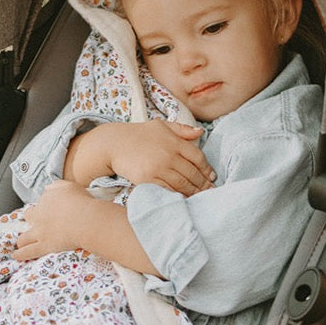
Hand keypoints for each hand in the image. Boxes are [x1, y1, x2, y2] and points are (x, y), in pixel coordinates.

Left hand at [13, 180, 89, 261]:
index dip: (41, 206)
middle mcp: (39, 216)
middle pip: (28, 217)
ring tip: (20, 243)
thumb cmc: (80, 202)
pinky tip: (16, 255)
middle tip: (33, 223)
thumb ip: (56, 186)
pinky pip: (28, 251)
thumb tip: (48, 189)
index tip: (45, 209)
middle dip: (29, 220)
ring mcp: (40, 232)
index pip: (41, 201)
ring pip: (24, 237)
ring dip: (22, 240)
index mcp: (46, 201)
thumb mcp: (68, 186)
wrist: (84, 219)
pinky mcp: (44, 246)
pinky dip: (21, 254)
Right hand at [67, 120, 215, 194]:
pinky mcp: (147, 180)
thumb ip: (181, 129)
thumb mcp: (161, 126)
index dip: (207, 169)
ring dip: (193, 192)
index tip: (211, 176)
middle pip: (192, 173)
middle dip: (203, 184)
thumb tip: (200, 132)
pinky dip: (178, 195)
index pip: (198, 157)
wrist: (114, 144)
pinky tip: (184, 199)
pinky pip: (167, 190)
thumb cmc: (139, 134)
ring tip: (201, 197)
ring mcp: (158, 169)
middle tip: (210, 191)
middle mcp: (168, 156)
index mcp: (174, 142)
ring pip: (182, 184)